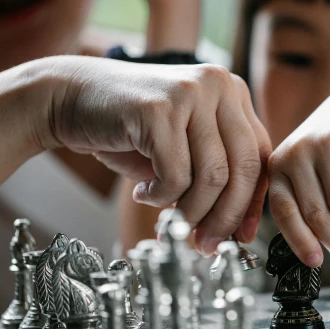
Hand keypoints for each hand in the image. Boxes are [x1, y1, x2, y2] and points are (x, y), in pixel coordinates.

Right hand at [38, 57, 270, 253]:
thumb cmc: (130, 130)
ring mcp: (190, 93)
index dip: (253, 202)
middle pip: (244, 168)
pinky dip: (160, 197)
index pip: (260, 155)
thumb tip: (239, 229)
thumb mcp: (185, 148)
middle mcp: (218, 84)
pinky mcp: (160, 109)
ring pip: (212, 176)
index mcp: (232, 91)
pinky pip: (175, 176)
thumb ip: (216, 174)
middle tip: (206, 244)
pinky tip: (143, 192)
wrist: (69, 98)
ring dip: (191, 211)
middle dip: (226, 216)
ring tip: (169, 217)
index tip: (241, 236)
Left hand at [267, 79, 329, 267]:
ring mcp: (324, 142)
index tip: (315, 264)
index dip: (299, 241)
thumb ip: (303, 205)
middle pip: (315, 211)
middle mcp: (296, 152)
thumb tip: (316, 257)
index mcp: (278, 167)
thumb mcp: (306, 172)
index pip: (284, 212)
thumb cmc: (329, 151)